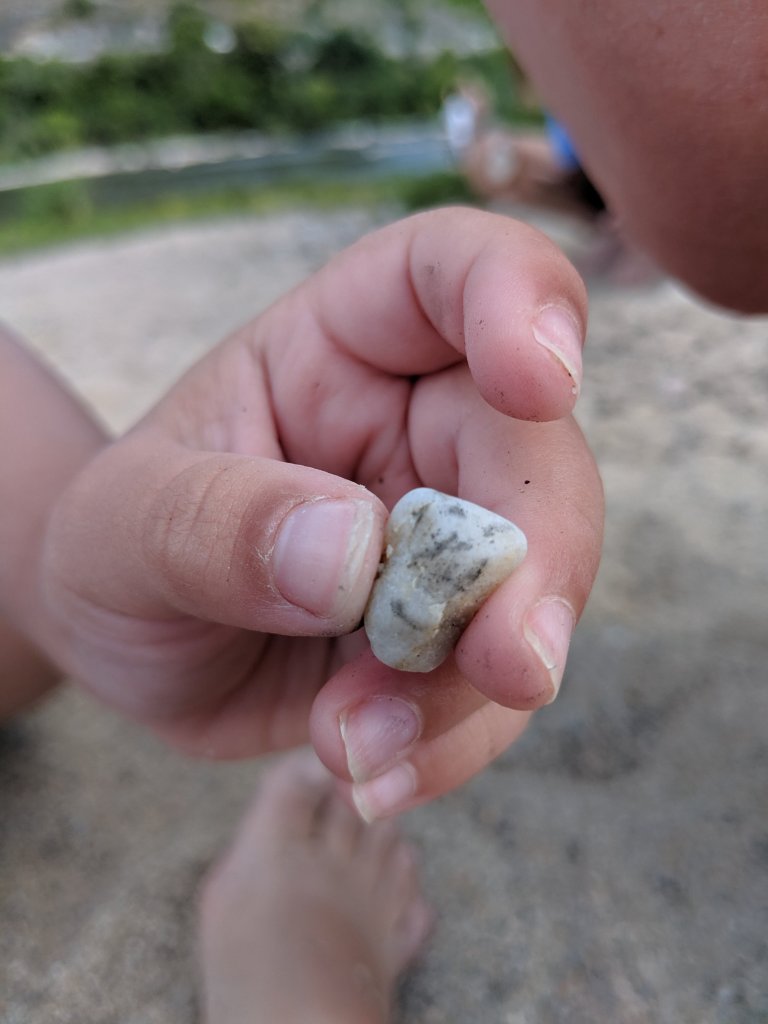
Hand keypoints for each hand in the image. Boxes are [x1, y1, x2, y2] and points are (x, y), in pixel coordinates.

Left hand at [39, 207, 602, 817]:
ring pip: (536, 586)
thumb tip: (352, 555)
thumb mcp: (123, 526)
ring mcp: (451, 531)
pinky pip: (495, 689)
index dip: (522, 298)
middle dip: (534, 560)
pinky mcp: (454, 633)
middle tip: (504, 665)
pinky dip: (452, 742)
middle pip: (535, 453)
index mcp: (346, 345)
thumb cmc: (118, 543)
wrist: (132, 639)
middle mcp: (421, 426)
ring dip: (478, 684)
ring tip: (363, 750)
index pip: (456, 272)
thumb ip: (216, 524)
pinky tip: (374, 777)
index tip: (539, 383)